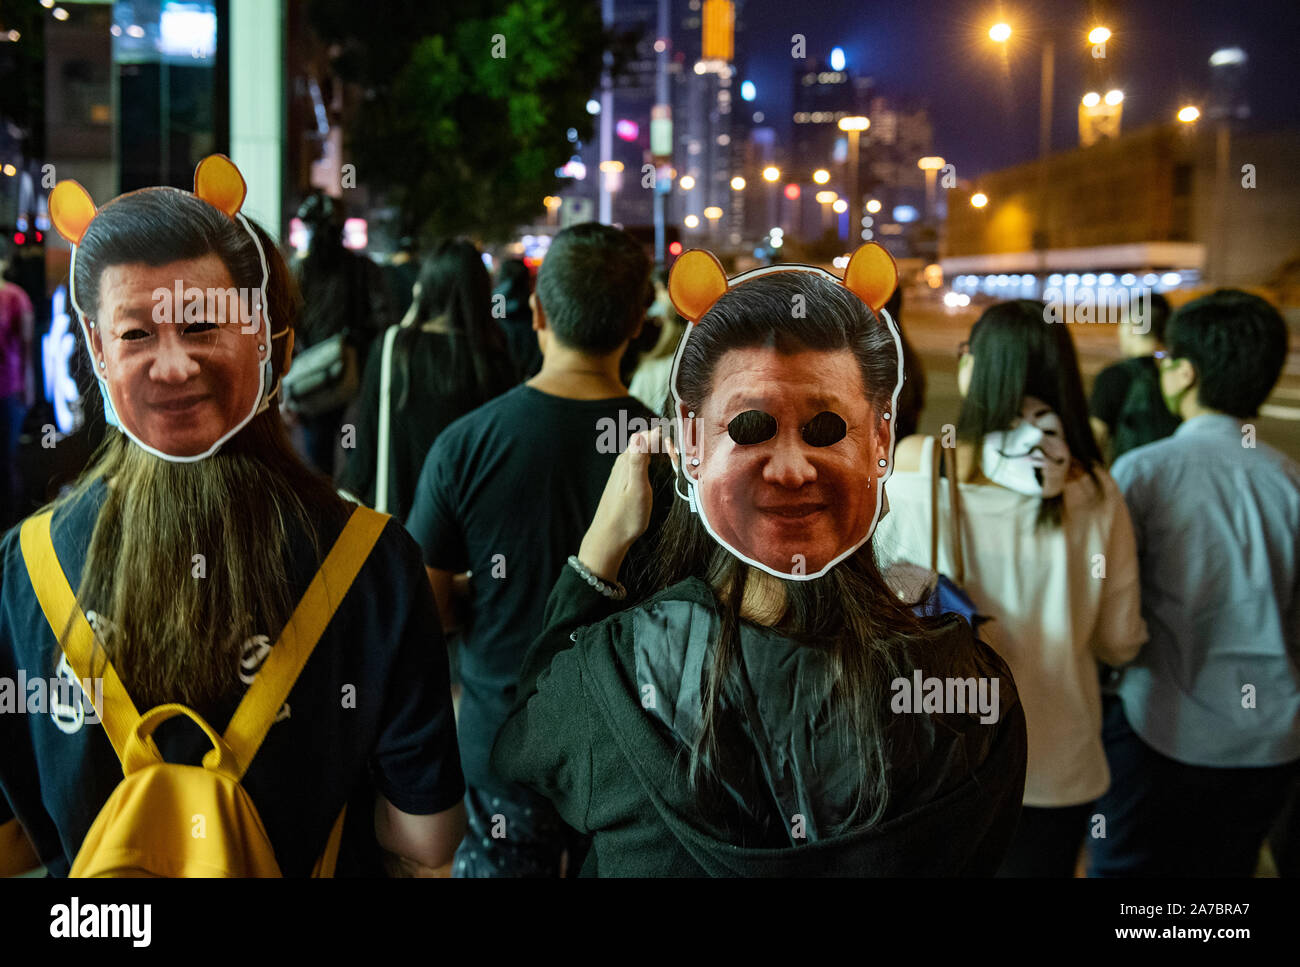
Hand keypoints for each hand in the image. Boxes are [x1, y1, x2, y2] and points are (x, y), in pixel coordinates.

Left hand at [578, 427, 672, 582]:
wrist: (609, 536)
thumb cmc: (625, 516)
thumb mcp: (637, 488)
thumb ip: (639, 460)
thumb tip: (641, 433)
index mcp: (627, 461)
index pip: (646, 435)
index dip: (663, 436)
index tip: (677, 446)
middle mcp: (623, 462)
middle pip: (644, 441)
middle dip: (662, 441)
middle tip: (678, 453)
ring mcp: (623, 471)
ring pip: (642, 451)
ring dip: (658, 449)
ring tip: (673, 457)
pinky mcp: (624, 480)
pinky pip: (640, 461)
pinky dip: (653, 460)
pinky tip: (659, 468)